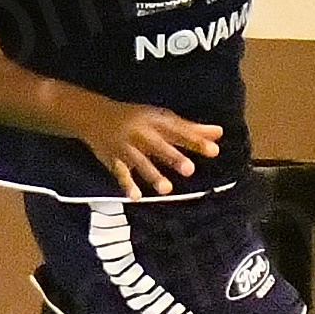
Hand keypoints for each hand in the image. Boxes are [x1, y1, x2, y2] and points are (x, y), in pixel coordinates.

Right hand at [83, 103, 222, 198]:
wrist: (95, 116)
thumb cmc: (137, 118)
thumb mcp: (162, 119)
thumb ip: (191, 129)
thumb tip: (219, 133)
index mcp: (156, 122)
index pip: (179, 131)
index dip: (196, 140)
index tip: (215, 149)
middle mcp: (142, 134)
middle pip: (159, 146)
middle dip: (173, 157)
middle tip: (189, 169)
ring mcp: (126, 147)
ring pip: (140, 162)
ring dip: (152, 175)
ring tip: (167, 189)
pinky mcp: (113, 159)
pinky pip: (120, 173)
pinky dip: (127, 185)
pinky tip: (136, 197)